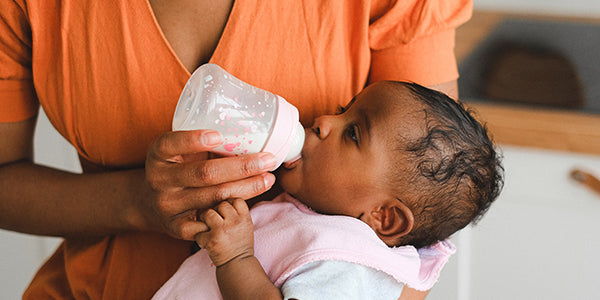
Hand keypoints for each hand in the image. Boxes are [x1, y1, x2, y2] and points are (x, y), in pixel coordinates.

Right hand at [138, 129, 274, 239]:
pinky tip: (249, 203)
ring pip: (214, 197)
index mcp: (158, 154)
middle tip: (268, 159)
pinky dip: (232, 211)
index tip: (218, 135)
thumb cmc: (178, 168)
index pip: (170, 144)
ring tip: (268, 178)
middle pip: (205, 174)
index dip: (193, 140)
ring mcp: (167, 205)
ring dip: (246, 188)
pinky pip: (211, 221)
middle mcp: (159, 180)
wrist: (150, 203)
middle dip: (241, 166)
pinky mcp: (177, 227)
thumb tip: (251, 133)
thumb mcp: (180, 151)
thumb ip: (204, 144)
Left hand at [196, 199, 253, 266]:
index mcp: (245, 218)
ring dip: (205, 219)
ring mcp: (223, 230)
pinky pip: (198, 230)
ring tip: (208, 227)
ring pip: (208, 212)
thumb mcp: (245, 224)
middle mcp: (235, 222)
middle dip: (216, 210)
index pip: (235, 199)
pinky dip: (199, 236)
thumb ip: (237, 210)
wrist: (237, 264)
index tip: (226, 211)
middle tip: (215, 220)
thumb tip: (221, 191)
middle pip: (221, 203)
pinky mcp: (211, 240)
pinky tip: (205, 241)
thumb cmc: (239, 243)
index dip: (229, 202)